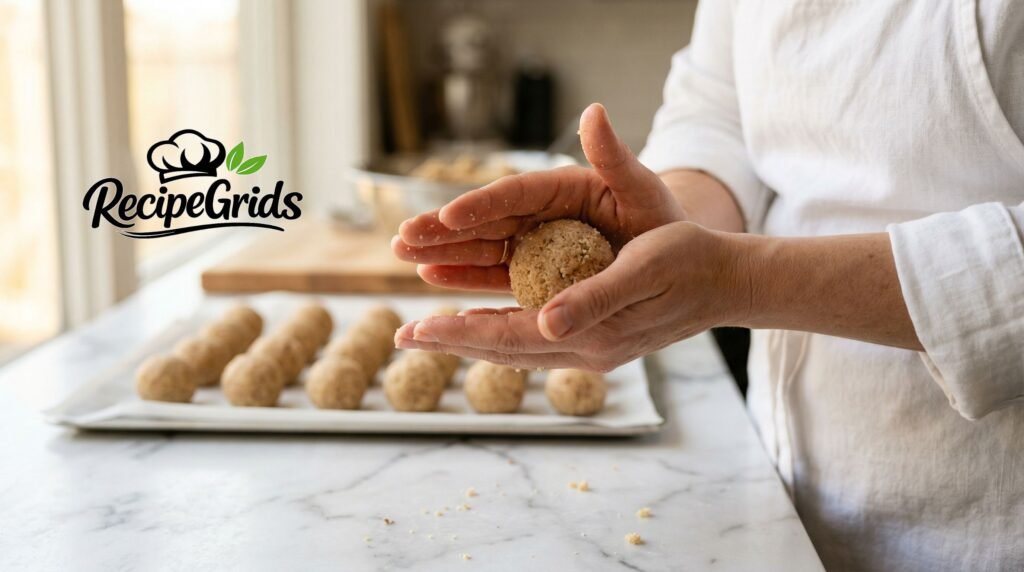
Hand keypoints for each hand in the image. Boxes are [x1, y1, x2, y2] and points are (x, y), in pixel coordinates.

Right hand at [392, 103, 685, 290]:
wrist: (671, 258)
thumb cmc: (659, 220)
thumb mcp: (641, 188)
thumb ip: (615, 156)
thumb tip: (594, 112)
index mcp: (563, 188)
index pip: (516, 194)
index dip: (482, 204)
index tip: (449, 213)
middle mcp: (541, 215)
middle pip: (486, 222)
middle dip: (443, 230)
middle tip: (402, 237)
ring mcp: (533, 245)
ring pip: (481, 249)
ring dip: (443, 252)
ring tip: (402, 252)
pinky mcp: (532, 273)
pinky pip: (495, 276)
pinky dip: (464, 276)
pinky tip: (432, 276)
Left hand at [394, 222, 750, 370]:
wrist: (726, 282)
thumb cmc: (687, 264)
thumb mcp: (643, 270)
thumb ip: (594, 298)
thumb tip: (545, 320)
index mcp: (589, 334)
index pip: (508, 337)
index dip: (459, 333)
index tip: (415, 328)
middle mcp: (583, 349)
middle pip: (501, 350)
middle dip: (450, 342)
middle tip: (402, 337)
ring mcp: (590, 349)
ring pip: (514, 348)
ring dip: (469, 340)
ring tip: (430, 333)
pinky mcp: (596, 338)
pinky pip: (533, 341)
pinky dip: (499, 333)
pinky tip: (486, 327)